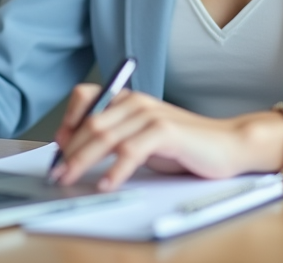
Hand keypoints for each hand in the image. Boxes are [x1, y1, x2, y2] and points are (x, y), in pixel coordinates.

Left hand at [50, 85, 282, 190]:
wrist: (225, 145)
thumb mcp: (142, 139)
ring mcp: (150, 114)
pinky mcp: (164, 131)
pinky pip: (130, 151)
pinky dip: (115, 170)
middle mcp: (136, 101)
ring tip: (70, 180)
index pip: (86, 97)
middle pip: (90, 122)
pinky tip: (107, 184)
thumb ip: (115, 139)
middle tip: (57, 174)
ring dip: (83, 161)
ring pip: (105, 137)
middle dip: (69, 151)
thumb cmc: (183, 145)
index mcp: (128, 99)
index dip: (68, 120)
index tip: (58, 147)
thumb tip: (75, 152)